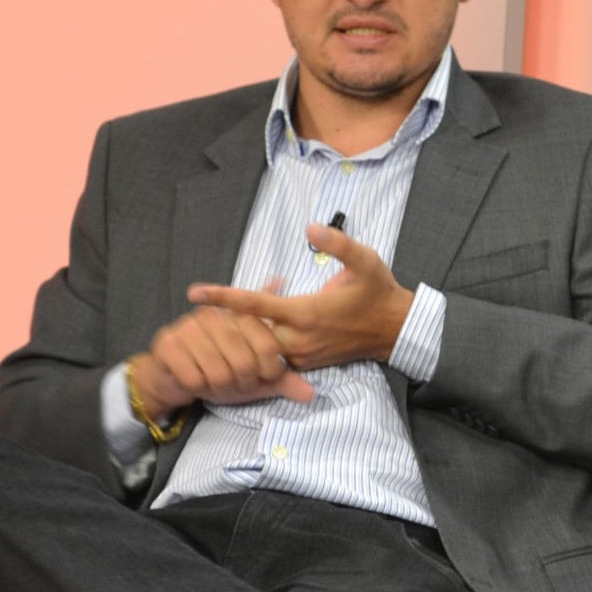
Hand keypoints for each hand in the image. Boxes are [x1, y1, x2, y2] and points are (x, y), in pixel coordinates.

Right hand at [133, 300, 314, 417]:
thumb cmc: (219, 373)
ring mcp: (189, 328)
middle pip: (245, 363)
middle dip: (242, 382)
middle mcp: (215, 316)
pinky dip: (198, 388)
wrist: (173, 377)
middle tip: (234, 381)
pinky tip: (195, 381)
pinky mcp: (169, 344)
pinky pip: (195, 379)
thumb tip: (311, 394)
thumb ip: (282, 381)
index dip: (270, 369)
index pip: (269, 345)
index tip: (262, 374)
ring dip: (219, 387)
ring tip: (214, 380)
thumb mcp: (255, 377)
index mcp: (240, 316)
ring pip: (219, 374)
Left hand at [187, 223, 413, 372]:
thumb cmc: (378, 292)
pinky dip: (258, 341)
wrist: (396, 330)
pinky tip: (253, 326)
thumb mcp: (365, 259)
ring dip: (241, 331)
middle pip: (247, 332)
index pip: (254, 305)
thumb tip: (310, 228)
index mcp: (306, 313)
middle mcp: (299, 339)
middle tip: (204, 305)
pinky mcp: (306, 362)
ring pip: (258, 347)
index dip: (223, 297)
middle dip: (224, 320)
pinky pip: (272, 354)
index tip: (195, 293)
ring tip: (223, 316)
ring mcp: (302, 354)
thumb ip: (337, 242)